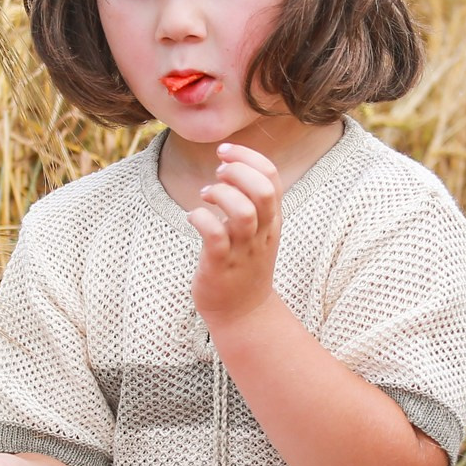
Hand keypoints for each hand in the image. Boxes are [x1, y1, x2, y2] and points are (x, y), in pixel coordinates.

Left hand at [187, 142, 282, 327]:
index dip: (248, 157)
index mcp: (271, 220)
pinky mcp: (220, 265)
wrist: (244, 313)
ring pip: (242, 212)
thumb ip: (251, 200)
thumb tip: (229, 164)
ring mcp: (242, 250)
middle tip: (217, 173)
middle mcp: (261, 233)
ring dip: (220, 195)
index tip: (224, 152)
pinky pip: (214, 236)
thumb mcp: (258, 230)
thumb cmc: (244, 265)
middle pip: (262, 191)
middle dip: (237, 171)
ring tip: (206, 194)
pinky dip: (201, 218)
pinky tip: (193, 217)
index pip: (271, 178)